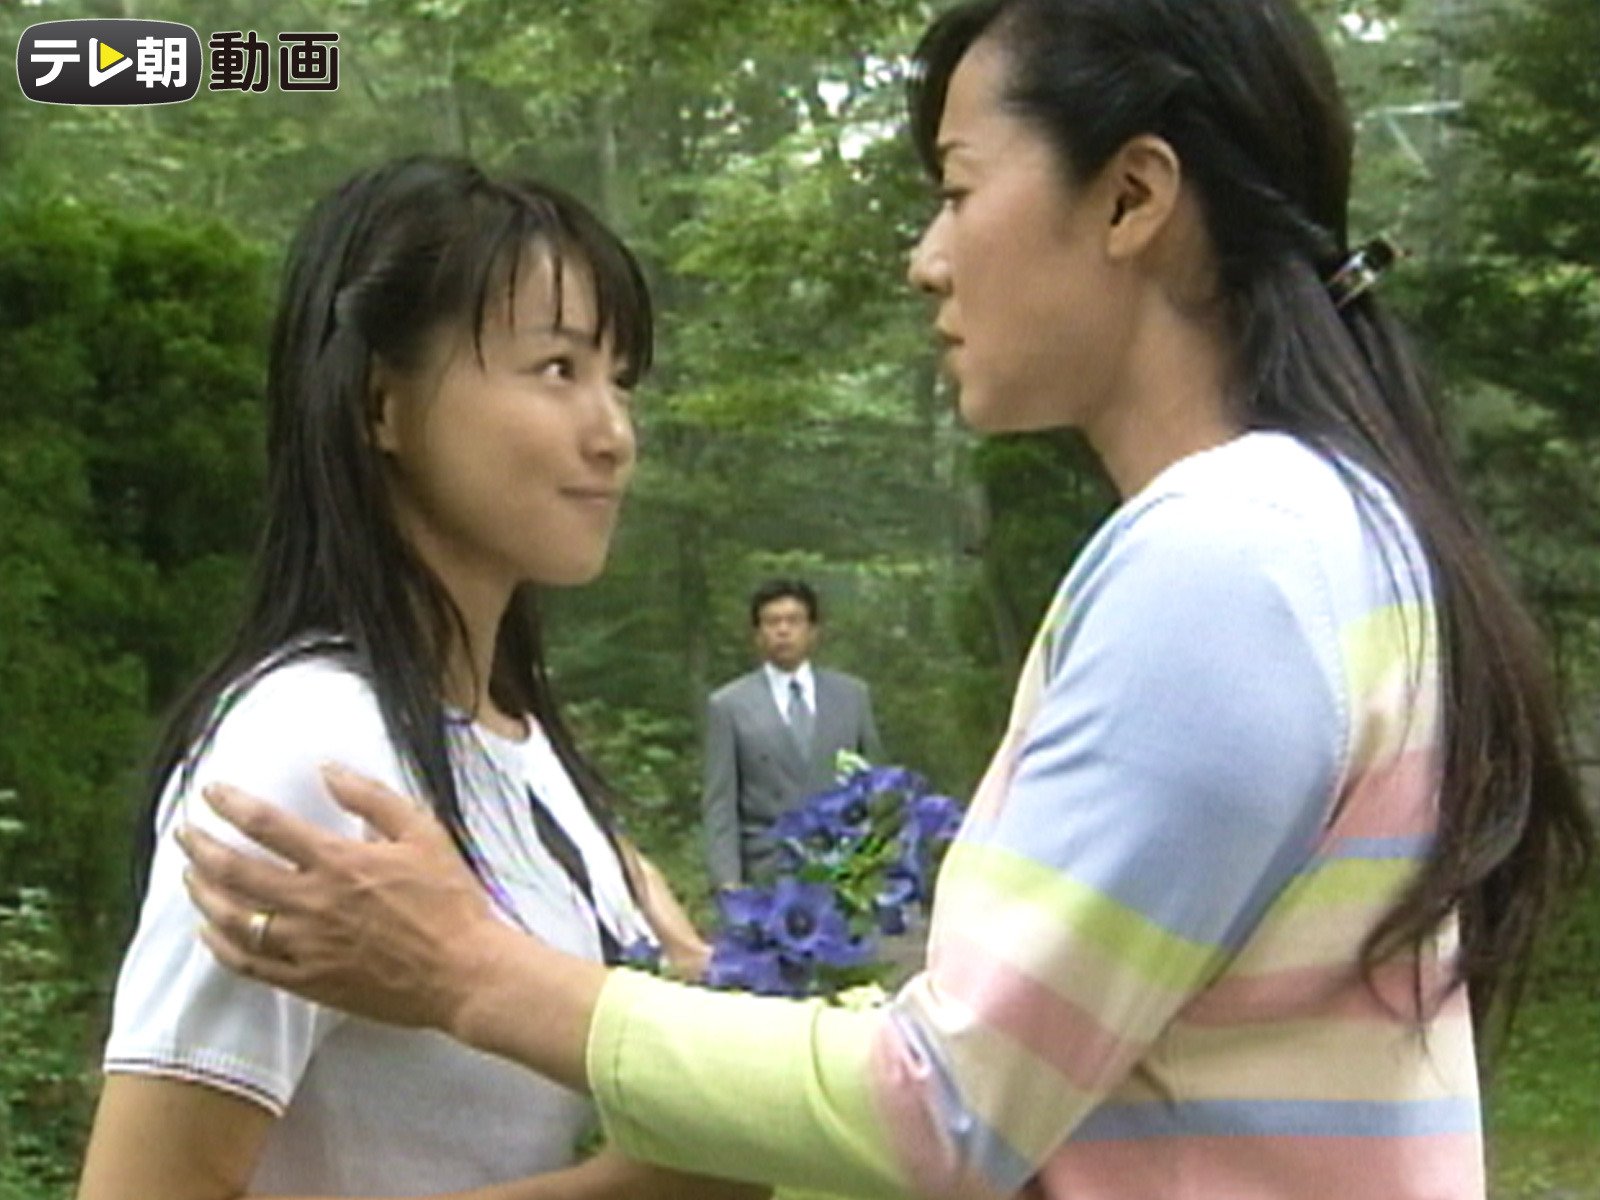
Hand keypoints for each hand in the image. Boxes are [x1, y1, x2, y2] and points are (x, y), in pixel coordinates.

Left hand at [179, 765, 501, 1032]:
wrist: (463, 972)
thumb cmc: (450, 901)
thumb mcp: (423, 833)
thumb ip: (373, 798)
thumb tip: (328, 769)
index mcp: (338, 862)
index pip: (266, 825)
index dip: (231, 804)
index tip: (211, 792)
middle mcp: (312, 903)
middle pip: (235, 871)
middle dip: (200, 847)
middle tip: (184, 832)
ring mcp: (306, 946)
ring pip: (233, 918)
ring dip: (203, 893)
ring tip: (189, 876)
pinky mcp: (309, 981)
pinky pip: (249, 965)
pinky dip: (220, 946)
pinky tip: (210, 931)